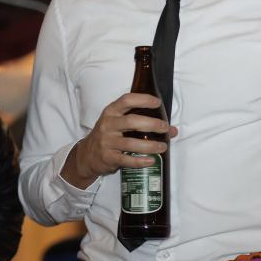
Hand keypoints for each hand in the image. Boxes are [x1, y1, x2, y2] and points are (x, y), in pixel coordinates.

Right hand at [61, 92, 177, 188]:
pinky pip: (126, 160)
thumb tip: (173, 130)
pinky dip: (140, 161)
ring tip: (163, 146)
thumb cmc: (108, 136)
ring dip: (150, 145)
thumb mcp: (119, 125)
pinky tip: (151, 160)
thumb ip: (144, 124)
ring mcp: (106, 142)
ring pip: (131, 143)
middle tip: (164, 128)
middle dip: (151, 124)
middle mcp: (108, 125)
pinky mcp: (108, 157)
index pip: (126, 100)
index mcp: (111, 112)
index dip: (143, 100)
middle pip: (131, 121)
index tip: (157, 103)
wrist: (87, 155)